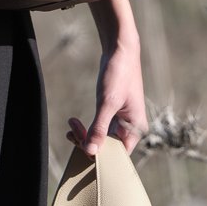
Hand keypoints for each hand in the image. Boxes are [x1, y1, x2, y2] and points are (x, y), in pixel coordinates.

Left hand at [68, 20, 147, 155]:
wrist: (120, 50)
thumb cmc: (119, 74)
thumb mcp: (107, 102)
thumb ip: (99, 128)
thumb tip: (91, 152)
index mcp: (135, 129)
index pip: (117, 155)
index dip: (98, 155)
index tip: (80, 146)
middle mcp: (130, 128)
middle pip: (107, 148)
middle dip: (88, 143)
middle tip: (71, 132)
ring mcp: (121, 121)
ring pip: (101, 138)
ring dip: (84, 135)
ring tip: (71, 125)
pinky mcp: (112, 113)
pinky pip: (98, 128)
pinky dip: (86, 128)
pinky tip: (74, 124)